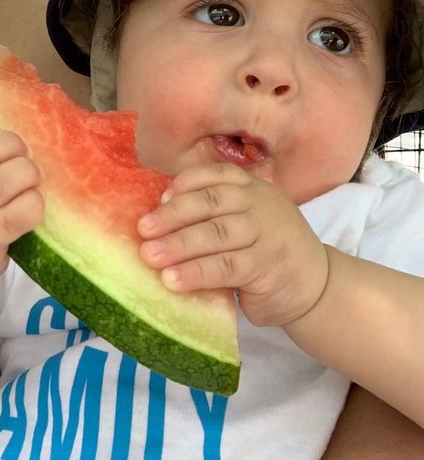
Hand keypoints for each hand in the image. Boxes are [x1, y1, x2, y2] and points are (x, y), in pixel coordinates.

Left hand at [136, 163, 328, 326]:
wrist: (317, 285)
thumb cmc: (267, 250)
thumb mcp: (247, 221)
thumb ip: (214, 215)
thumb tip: (158, 219)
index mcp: (252, 187)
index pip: (216, 175)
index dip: (186, 184)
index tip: (160, 199)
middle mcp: (260, 204)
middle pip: (211, 202)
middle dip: (173, 215)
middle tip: (143, 230)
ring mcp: (266, 234)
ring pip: (216, 234)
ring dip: (179, 245)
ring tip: (150, 257)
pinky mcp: (267, 266)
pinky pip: (226, 267)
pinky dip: (197, 273)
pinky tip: (173, 281)